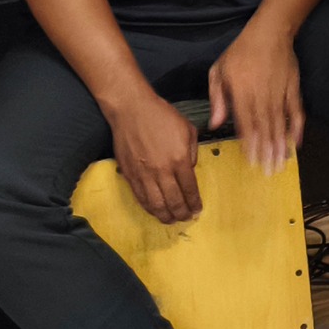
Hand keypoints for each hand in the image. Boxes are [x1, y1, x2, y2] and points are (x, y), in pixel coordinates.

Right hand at [105, 90, 201, 223]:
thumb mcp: (187, 129)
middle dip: (182, 213)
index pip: (189, 189)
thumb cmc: (161, 115)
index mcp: (179, 159)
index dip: (194, 203)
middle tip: (186, 218)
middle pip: (174, 201)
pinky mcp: (130, 174)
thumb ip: (192, 152)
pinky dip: (149, 207)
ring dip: (165, 216)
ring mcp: (144, 174)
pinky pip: (140, 197)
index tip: (197, 210)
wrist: (132, 109)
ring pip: (156, 204)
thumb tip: (189, 170)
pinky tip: (155, 210)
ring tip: (171, 220)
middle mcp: (162, 170)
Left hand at [209, 25, 305, 172]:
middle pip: (264, 127)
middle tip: (268, 171)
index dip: (249, 143)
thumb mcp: (219, 70)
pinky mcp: (293, 88)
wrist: (270, 32)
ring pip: (280, 123)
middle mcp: (261, 94)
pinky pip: (296, 111)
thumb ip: (217, 98)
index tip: (251, 161)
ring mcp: (279, 92)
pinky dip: (297, 127)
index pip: (245, 122)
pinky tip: (297, 142)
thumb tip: (214, 124)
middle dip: (266, 151)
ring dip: (281, 144)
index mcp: (241, 91)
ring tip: (281, 163)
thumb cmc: (241, 52)